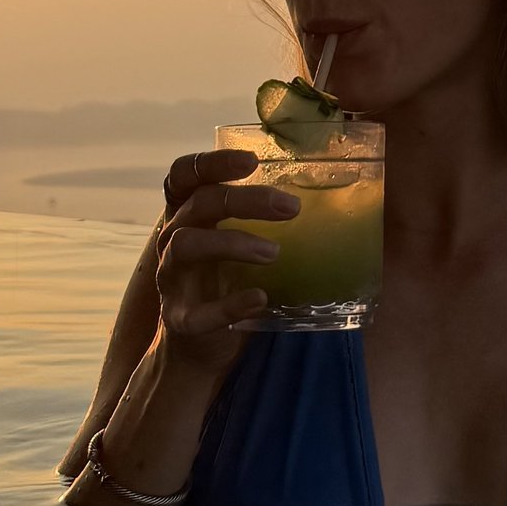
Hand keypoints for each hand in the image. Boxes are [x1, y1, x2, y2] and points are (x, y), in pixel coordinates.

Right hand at [152, 146, 294, 369]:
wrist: (199, 344)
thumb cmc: (228, 280)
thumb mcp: (240, 241)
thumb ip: (265, 219)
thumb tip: (335, 199)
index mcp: (188, 214)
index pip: (185, 174)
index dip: (213, 163)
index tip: (251, 161)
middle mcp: (173, 238)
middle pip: (200, 203)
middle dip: (245, 201)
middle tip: (291, 207)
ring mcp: (171, 278)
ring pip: (186, 246)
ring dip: (232, 243)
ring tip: (273, 252)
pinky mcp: (179, 318)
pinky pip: (198, 311)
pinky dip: (229, 305)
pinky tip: (260, 300)